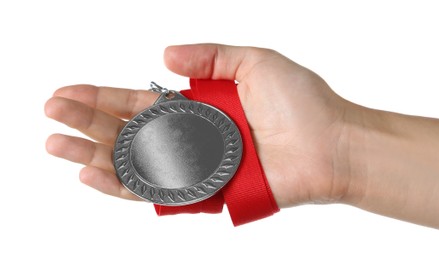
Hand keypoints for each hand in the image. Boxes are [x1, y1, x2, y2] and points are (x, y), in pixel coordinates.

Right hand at [45, 44, 351, 206]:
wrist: (332, 144)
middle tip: (51, 114)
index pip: (139, 102)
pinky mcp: (206, 193)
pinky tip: (92, 174)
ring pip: (135, 163)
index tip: (68, 91)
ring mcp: (196, 166)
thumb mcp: (254, 61)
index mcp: (199, 106)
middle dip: (86, 121)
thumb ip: (208, 57)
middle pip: (128, 131)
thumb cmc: (302, 102)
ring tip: (56, 145)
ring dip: (93, 154)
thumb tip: (161, 56)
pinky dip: (124, 185)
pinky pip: (158, 192)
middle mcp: (192, 137)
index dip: (102, 96)